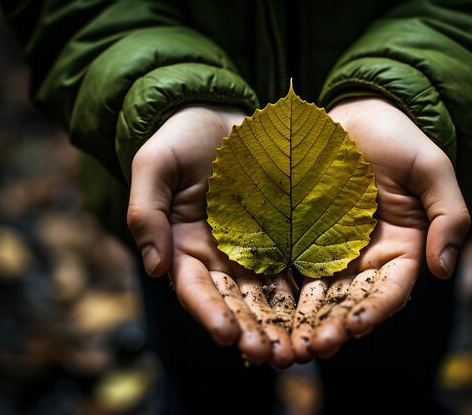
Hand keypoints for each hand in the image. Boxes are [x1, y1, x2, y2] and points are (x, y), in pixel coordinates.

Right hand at [126, 105, 295, 367]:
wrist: (221, 116)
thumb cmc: (181, 137)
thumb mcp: (155, 165)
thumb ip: (147, 212)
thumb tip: (154, 267)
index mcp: (184, 247)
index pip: (195, 289)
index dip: (210, 312)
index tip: (227, 334)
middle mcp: (219, 258)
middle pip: (235, 303)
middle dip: (253, 331)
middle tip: (274, 356)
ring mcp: (253, 250)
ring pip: (269, 296)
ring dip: (283, 325)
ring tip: (302, 348)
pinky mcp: (283, 237)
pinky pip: (297, 268)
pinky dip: (308, 293)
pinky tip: (324, 312)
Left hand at [291, 97, 470, 360]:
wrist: (354, 114)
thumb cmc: (398, 138)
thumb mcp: (431, 169)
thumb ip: (448, 215)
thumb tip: (445, 269)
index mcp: (400, 250)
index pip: (390, 290)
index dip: (375, 310)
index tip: (356, 326)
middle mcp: (363, 259)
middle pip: (348, 303)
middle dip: (331, 328)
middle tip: (310, 349)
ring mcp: (328, 251)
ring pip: (315, 295)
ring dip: (300, 322)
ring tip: (283, 344)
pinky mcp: (297, 238)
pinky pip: (286, 269)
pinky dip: (276, 293)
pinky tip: (259, 311)